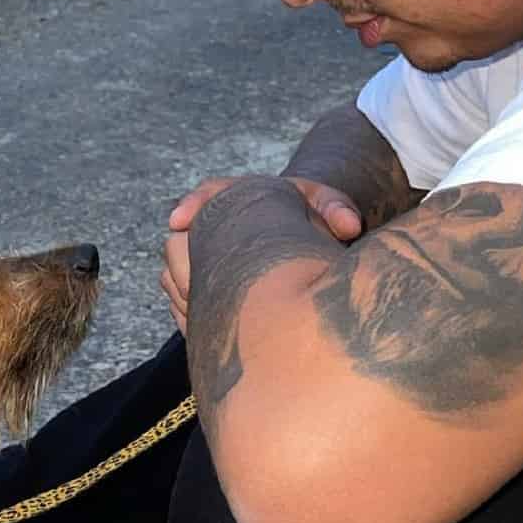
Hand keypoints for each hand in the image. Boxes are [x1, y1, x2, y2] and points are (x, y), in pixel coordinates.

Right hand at [162, 174, 364, 333]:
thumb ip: (339, 210)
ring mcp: (208, 260)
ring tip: (203, 310)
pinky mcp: (207, 289)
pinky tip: (206, 328)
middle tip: (192, 284)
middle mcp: (216, 229)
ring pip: (173, 275)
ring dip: (184, 292)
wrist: (311, 239)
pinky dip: (188, 312)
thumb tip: (348, 227)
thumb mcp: (330, 206)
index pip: (206, 194)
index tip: (178, 221)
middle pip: (179, 241)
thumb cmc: (318, 219)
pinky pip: (182, 301)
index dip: (190, 206)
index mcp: (241, 199)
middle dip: (183, 262)